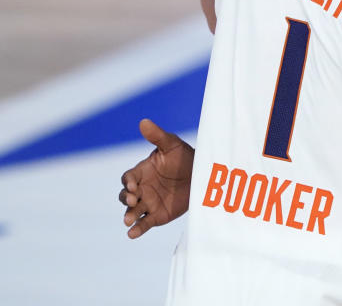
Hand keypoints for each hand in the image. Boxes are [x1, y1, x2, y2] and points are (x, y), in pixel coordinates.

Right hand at [119, 119, 193, 238]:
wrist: (202, 174)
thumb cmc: (184, 157)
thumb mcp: (172, 145)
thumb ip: (157, 136)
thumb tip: (143, 121)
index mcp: (142, 172)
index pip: (128, 178)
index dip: (129, 182)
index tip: (134, 185)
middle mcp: (142, 189)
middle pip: (126, 196)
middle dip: (127, 199)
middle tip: (133, 200)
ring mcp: (148, 203)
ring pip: (133, 211)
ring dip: (128, 215)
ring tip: (128, 220)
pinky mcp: (157, 215)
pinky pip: (144, 223)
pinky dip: (137, 229)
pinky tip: (132, 234)